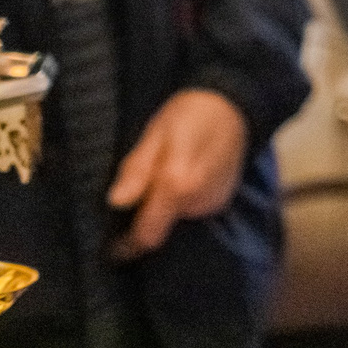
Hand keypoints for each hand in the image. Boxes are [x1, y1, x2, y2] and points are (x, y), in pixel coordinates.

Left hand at [107, 88, 246, 258]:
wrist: (234, 104)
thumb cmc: (189, 114)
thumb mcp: (154, 133)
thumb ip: (136, 170)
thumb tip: (116, 202)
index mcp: (178, 184)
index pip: (148, 235)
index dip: (128, 243)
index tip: (114, 243)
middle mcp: (200, 200)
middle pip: (161, 227)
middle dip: (147, 212)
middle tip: (145, 181)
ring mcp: (214, 201)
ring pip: (177, 219)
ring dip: (166, 205)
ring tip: (168, 172)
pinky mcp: (222, 199)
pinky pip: (193, 210)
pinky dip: (184, 200)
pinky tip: (186, 174)